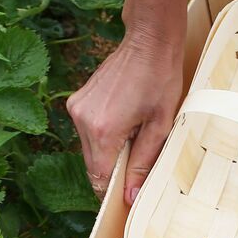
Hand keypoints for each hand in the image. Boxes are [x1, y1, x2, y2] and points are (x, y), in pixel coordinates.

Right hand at [66, 31, 182, 204]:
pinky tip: (124, 121)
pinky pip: (86, 131)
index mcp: (103, 130)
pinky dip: (103, 135)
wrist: (148, 41)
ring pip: (89, 149)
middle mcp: (82, 120)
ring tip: (133, 134)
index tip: (129, 193)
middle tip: (138, 159)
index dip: (114, 190)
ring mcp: (76, 108)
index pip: (100, 177)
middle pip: (92, 165)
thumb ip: (144, 163)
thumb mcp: (160, 126)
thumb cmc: (160, 80)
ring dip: (108, 151)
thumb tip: (131, 196)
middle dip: (113, 170)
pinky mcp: (77, 100)